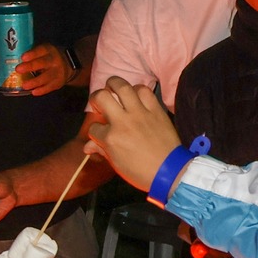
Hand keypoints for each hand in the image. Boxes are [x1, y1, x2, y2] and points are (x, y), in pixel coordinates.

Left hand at [9, 43, 75, 95]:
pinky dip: (42, 90)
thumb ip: (22, 56)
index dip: (32, 53)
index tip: (23, 57)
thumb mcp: (39, 52)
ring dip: (35, 81)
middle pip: (43, 63)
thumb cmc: (45, 57)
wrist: (68, 65)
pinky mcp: (58, 82)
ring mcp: (57, 72)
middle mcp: (54, 60)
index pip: (40, 50)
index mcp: (47, 50)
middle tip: (18, 69)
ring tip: (24, 85)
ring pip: (46, 77)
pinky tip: (33, 92)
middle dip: (30, 66)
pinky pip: (49, 87)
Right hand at [83, 79, 182, 193]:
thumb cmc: (141, 172)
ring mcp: (139, 114)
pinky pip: (144, 91)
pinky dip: (137, 90)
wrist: (170, 172)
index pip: (93, 128)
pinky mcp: (155, 110)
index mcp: (111, 138)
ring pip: (122, 87)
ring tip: (113, 87)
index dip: (94, 131)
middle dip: (96, 97)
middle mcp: (122, 122)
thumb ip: (101, 150)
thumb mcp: (117, 164)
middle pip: (101, 97)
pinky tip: (135, 96)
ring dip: (114, 84)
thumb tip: (87, 146)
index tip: (100, 133)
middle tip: (100, 102)